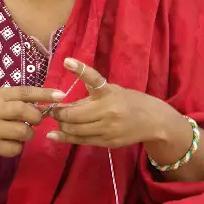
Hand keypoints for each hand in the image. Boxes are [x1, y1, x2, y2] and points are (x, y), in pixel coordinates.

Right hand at [0, 86, 65, 161]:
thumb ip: (20, 102)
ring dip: (27, 135)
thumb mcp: (1, 103)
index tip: (61, 95)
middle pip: (23, 110)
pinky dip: (17, 147)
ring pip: (22, 132)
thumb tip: (49, 104)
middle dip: (36, 117)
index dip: (44, 93)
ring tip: (19, 134)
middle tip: (36, 120)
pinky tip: (8, 144)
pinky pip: (16, 148)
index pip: (24, 92)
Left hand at [47, 58, 174, 148]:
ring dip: (61, 124)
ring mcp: (107, 129)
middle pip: (75, 114)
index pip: (94, 80)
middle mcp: (108, 111)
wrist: (153, 121)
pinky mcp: (107, 142)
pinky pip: (81, 141)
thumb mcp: (113, 91)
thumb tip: (65, 103)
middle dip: (58, 112)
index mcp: (110, 93)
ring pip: (75, 129)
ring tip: (56, 120)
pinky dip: (65, 137)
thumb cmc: (130, 101)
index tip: (67, 61)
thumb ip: (92, 95)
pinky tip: (53, 135)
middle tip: (50, 109)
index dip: (80, 70)